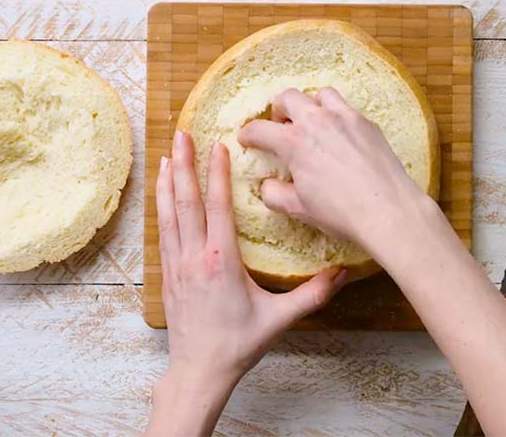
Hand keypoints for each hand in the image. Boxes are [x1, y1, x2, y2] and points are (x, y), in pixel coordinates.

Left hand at [145, 131, 348, 436]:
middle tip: (180, 134)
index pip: (217, 207)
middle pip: (186, 202)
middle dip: (184, 165)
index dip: (215, 174)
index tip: (216, 146)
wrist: (199, 371)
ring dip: (167, 182)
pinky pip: (162, 231)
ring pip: (168, 214)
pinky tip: (161, 194)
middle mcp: (194, 257)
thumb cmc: (237, 344)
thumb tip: (345, 274)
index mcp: (221, 262)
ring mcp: (176, 265)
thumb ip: (313, 294)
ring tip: (167, 154)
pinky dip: (160, 207)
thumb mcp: (279, 320)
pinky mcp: (168, 274)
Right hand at [238, 87, 430, 261]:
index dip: (248, 134)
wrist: (388, 210)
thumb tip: (267, 186)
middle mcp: (317, 121)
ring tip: (311, 124)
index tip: (246, 139)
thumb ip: (274, 194)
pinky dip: (336, 116)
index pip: (259, 129)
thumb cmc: (341, 212)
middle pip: (288, 97)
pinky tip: (339, 137)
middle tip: (280, 126)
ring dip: (310, 105)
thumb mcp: (298, 208)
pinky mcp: (367, 123)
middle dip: (278, 110)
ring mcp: (345, 118)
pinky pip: (346, 108)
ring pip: (320, 94)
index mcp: (294, 142)